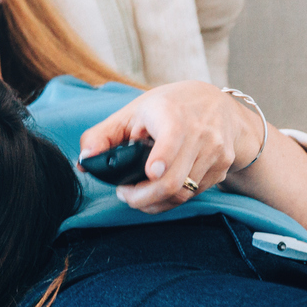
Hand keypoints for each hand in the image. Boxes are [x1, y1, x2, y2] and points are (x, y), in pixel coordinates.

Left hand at [78, 81, 262, 213]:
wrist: (218, 104)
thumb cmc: (168, 107)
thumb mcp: (133, 112)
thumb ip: (102, 135)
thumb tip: (83, 161)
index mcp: (173, 115)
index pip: (172, 139)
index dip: (163, 158)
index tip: (150, 172)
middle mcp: (200, 133)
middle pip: (173, 181)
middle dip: (142, 198)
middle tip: (125, 195)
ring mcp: (216, 152)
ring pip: (184, 193)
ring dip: (155, 202)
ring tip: (137, 195)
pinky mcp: (223, 167)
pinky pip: (194, 194)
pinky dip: (172, 199)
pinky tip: (159, 192)